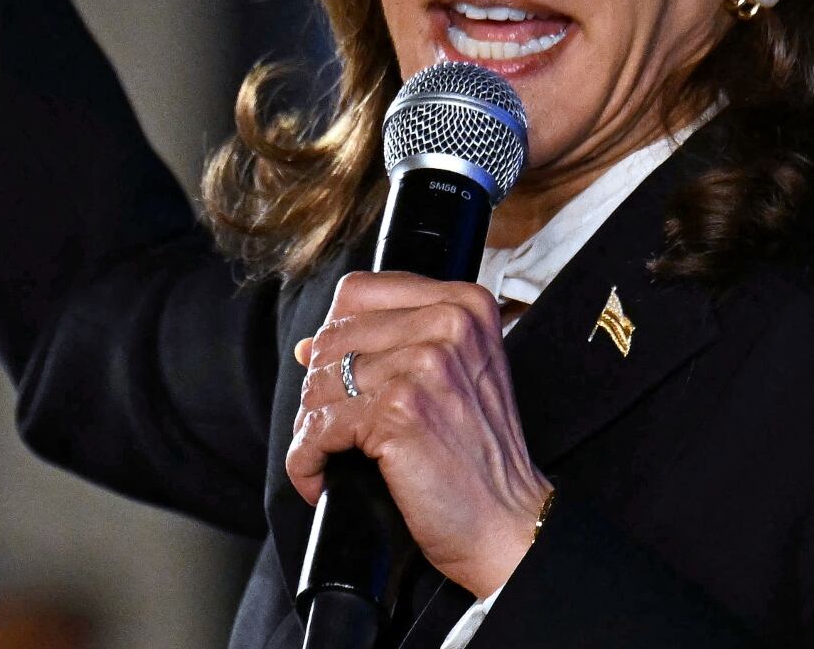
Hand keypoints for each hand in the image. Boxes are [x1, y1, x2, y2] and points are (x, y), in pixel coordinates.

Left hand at [287, 273, 553, 599]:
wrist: (507, 521)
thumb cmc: (477, 457)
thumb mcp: (452, 379)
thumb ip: (389, 347)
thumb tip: (306, 346)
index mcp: (464, 304)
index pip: (357, 292)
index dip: (334, 337)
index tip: (339, 377)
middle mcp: (448, 324)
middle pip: (332, 338)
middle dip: (320, 390)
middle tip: (337, 433)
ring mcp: (425, 364)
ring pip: (319, 383)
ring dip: (312, 429)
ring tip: (333, 457)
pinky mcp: (400, 410)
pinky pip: (318, 428)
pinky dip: (307, 461)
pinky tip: (322, 480)